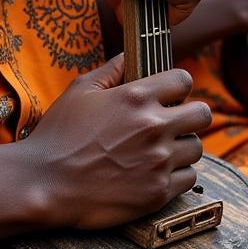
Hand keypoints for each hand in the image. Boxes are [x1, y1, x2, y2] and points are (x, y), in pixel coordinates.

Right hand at [24, 55, 211, 230]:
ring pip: (197, 148)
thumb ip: (111, 70)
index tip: (170, 95)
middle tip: (174, 122)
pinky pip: (189, 178)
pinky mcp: (158, 192)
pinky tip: (156, 172)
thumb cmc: (59, 135)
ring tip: (160, 150)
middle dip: (190, 115)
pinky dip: (177, 175)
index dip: (177, 86)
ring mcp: (159, 160)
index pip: (184, 79)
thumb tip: (129, 56)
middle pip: (203, 114)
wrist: (44, 184)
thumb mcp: (80, 90)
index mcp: (137, 96)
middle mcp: (154, 126)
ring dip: (182, 147)